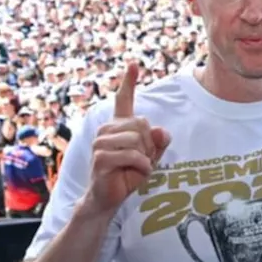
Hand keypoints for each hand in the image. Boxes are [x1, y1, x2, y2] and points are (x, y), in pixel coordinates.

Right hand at [83, 63, 170, 217]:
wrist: (109, 197)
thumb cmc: (129, 174)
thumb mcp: (151, 156)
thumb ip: (159, 141)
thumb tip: (161, 131)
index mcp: (119, 125)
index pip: (123, 100)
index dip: (129, 82)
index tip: (133, 64)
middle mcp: (107, 129)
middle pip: (142, 123)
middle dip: (150, 144)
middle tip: (142, 160)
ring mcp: (101, 142)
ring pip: (137, 139)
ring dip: (145, 157)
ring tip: (136, 167)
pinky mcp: (101, 158)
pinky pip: (133, 155)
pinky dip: (142, 166)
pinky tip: (135, 173)